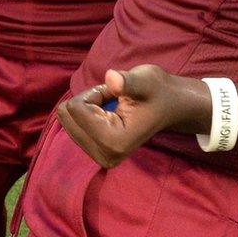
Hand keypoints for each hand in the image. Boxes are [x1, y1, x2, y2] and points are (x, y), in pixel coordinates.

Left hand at [54, 64, 210, 168]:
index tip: (117, 95)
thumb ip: (128, 82)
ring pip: (68, 119)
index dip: (95, 93)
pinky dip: (86, 114)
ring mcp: (99, 157)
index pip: (76, 108)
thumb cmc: (157, 92)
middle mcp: (104, 155)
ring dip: (88, 107)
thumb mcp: (145, 80)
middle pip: (69, 116)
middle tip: (114, 101)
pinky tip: (107, 113)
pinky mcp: (95, 153)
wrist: (169, 106)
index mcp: (114, 143)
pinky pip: (72, 124)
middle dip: (89, 101)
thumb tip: (111, 79)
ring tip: (113, 107)